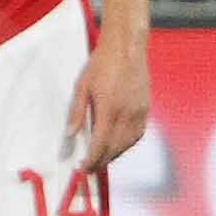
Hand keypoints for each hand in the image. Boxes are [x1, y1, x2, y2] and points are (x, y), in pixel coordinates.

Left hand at [63, 36, 150, 173]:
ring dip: (114, 155)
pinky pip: (137, 135)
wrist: (127, 47)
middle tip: (89, 168)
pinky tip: (118, 145)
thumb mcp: (82, 86)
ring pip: (127, 144)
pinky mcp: (146, 109)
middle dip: (101, 162)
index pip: (101, 145)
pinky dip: (127, 144)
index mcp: (109, 109)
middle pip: (115, 149)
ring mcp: (139, 112)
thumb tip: (70, 134)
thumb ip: (76, 112)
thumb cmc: (102, 63)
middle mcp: (127, 114)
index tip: (82, 168)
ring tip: (102, 159)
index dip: (91, 161)